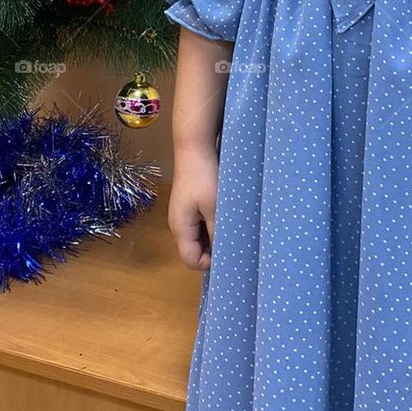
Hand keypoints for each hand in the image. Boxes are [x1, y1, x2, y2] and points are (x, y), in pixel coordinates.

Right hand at [168, 144, 218, 270]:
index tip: (228, 252)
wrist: (194, 148)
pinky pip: (200, 223)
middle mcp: (178, 224)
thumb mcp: (214, 208)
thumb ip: (216, 233)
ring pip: (198, 236)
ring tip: (230, 227)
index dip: (209, 262)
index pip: (191, 260)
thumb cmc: (204, 178)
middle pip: (194, 250)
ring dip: (213, 235)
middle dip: (212, 249)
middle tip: (233, 240)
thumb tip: (223, 255)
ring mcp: (183, 213)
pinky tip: (224, 215)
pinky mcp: (189, 203)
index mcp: (180, 228)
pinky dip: (211, 224)